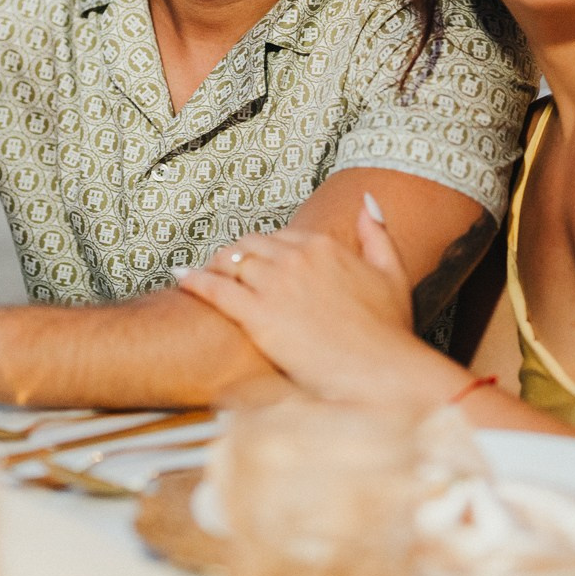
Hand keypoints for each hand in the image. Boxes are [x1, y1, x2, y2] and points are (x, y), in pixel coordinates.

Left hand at [178, 201, 462, 407]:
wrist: (382, 373)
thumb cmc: (389, 333)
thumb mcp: (392, 273)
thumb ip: (377, 234)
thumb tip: (366, 202)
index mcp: (323, 246)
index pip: (279, 237)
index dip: (264, 249)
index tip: (255, 260)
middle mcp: (296, 258)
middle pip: (250, 246)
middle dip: (235, 256)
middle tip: (222, 269)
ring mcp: (276, 285)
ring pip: (230, 263)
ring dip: (213, 267)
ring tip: (200, 275)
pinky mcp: (259, 315)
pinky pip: (216, 290)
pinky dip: (196, 281)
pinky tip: (182, 279)